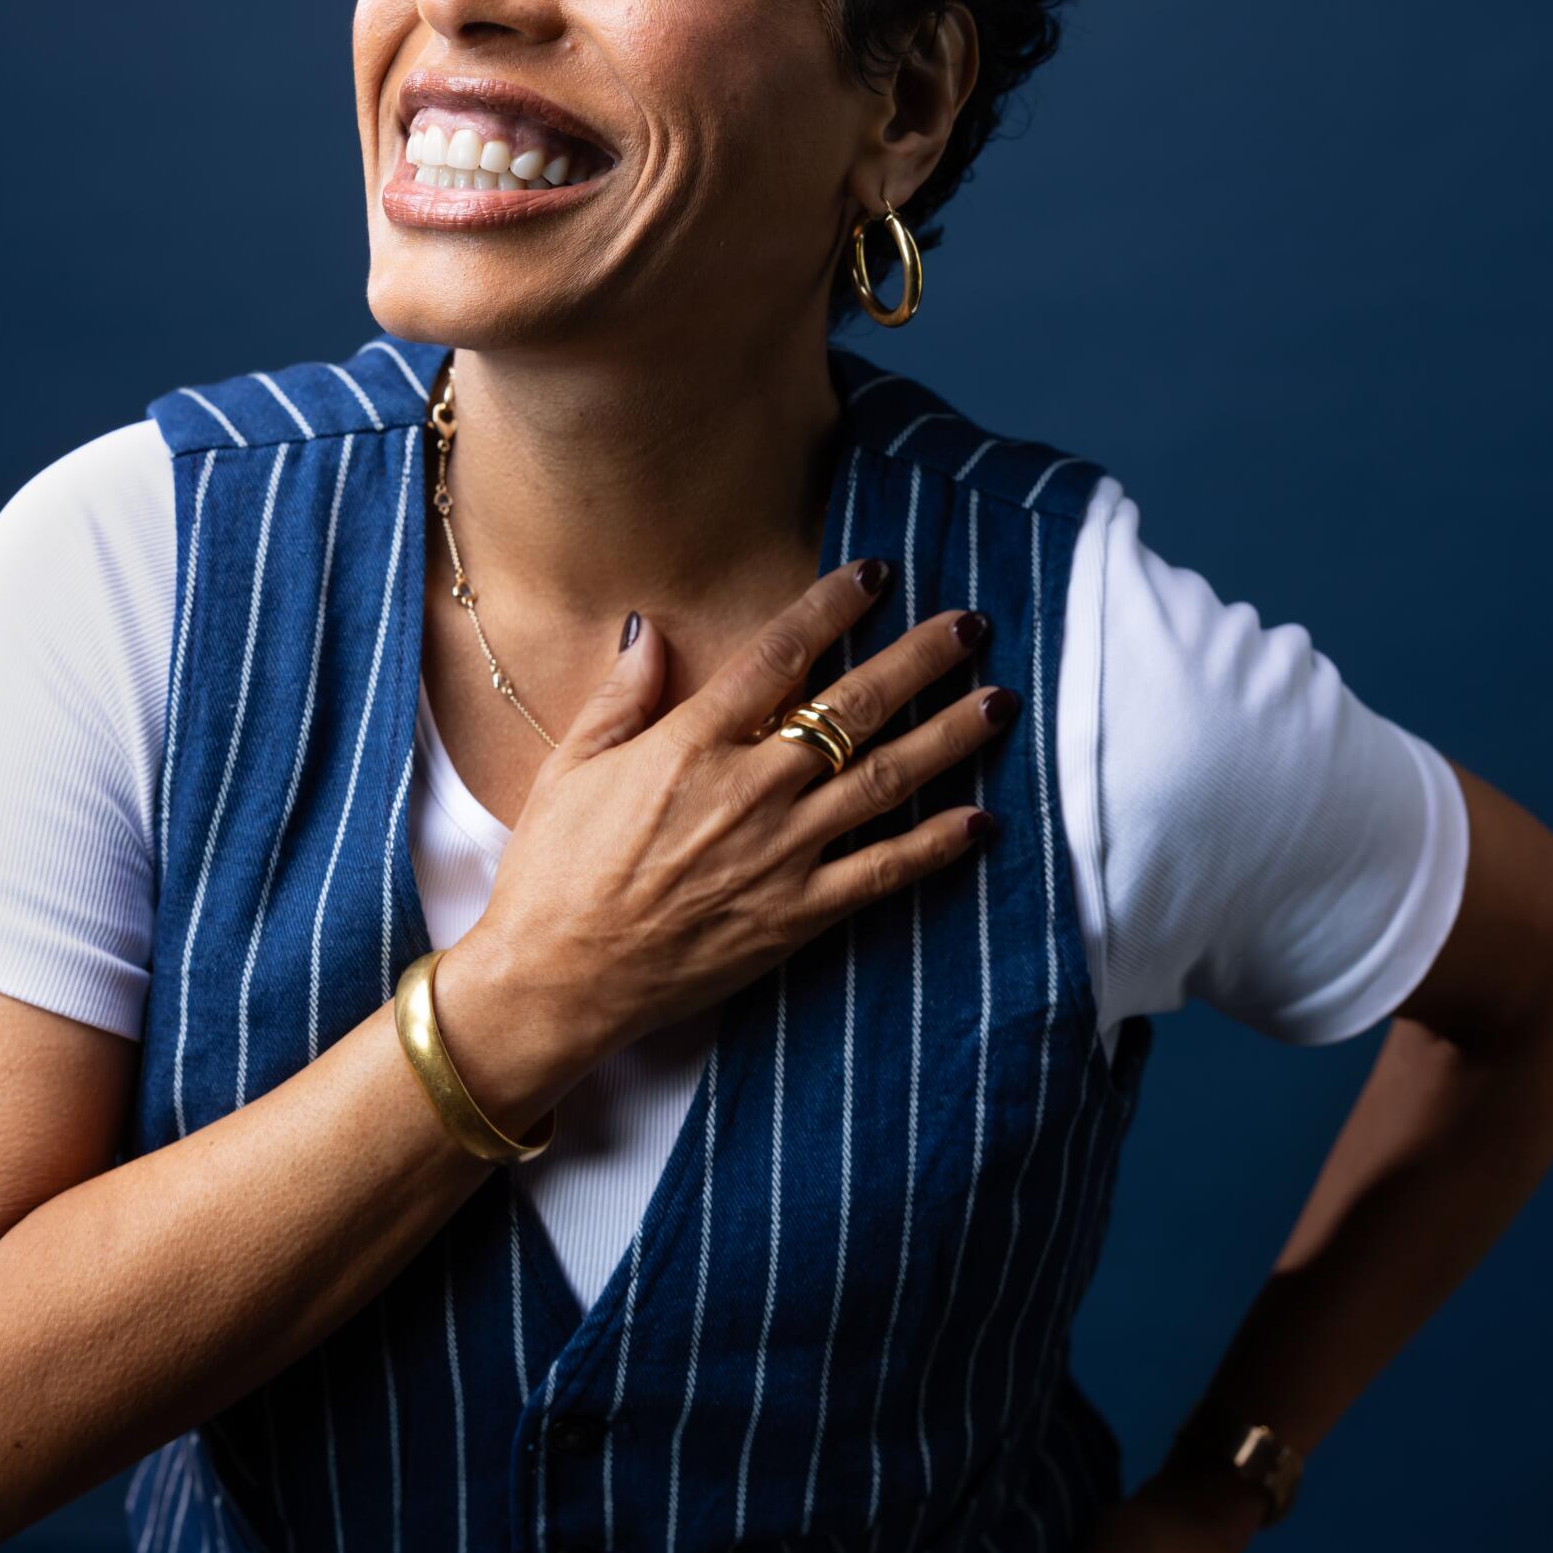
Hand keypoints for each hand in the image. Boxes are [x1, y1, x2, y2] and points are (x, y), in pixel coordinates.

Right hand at [434, 557, 1019, 1121]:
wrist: (558, 980)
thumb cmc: (554, 872)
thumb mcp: (570, 767)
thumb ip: (622, 695)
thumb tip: (651, 628)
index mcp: (691, 745)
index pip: (779, 656)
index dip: (832, 607)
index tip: (876, 572)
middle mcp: (750, 791)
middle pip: (854, 708)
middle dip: (919, 660)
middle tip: (970, 624)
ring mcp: (782, 855)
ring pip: (885, 781)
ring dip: (948, 738)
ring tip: (998, 702)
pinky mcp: (797, 916)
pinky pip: (881, 874)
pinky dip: (936, 846)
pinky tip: (981, 820)